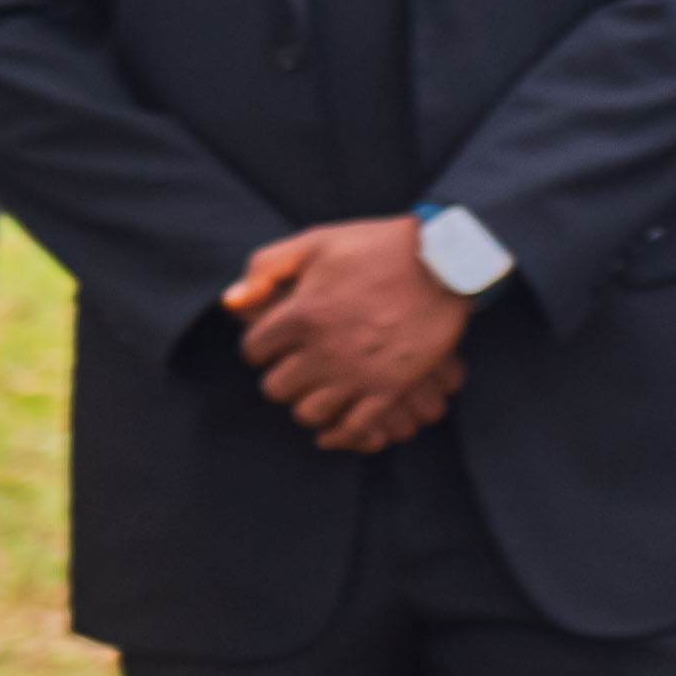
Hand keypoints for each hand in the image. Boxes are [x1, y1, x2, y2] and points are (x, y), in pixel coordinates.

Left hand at [230, 221, 472, 454]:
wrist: (444, 262)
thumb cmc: (377, 247)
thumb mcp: (316, 242)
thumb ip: (265, 267)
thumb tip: (231, 303)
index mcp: (301, 314)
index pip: (254, 350)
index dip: (260, 346)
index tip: (274, 342)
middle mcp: (323, 350)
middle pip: (277, 388)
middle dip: (281, 376)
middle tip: (296, 367)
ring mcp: (356, 374)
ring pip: (309, 413)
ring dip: (308, 403)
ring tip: (318, 390)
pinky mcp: (388, 389)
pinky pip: (353, 428)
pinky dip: (340, 433)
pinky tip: (334, 426)